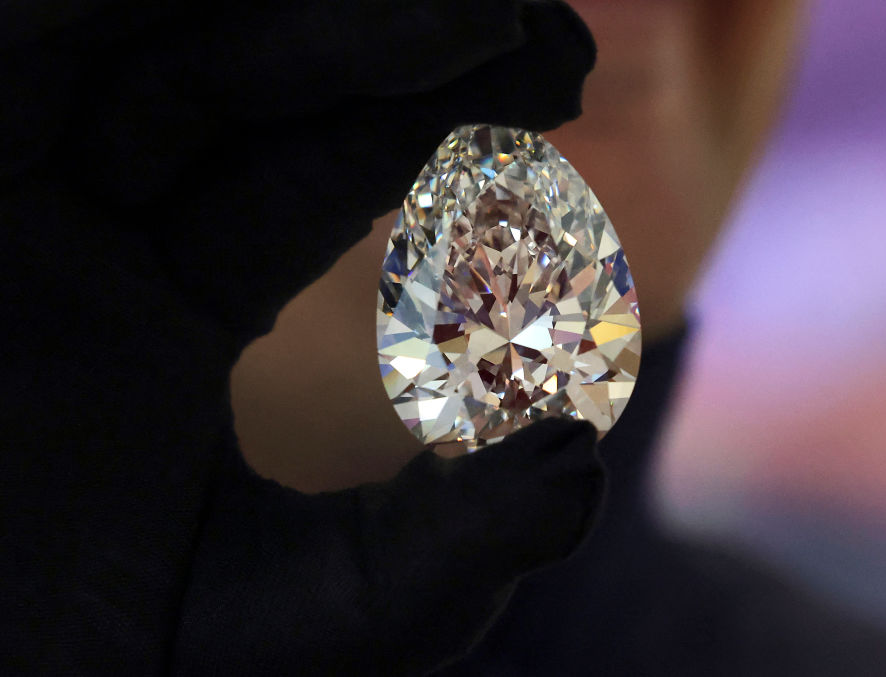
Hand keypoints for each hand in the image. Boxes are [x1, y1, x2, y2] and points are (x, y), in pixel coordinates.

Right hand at [0, 2, 604, 673]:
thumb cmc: (104, 676)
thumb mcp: (321, 616)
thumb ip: (457, 550)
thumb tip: (583, 454)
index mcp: (165, 300)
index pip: (316, 167)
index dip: (429, 118)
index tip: (560, 78)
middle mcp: (85, 227)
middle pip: (243, 79)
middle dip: (389, 40)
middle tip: (546, 24)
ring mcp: (0, 195)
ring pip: (153, 46)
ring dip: (312, 19)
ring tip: (477, 9)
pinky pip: (21, 47)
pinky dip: (114, 15)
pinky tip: (276, 16)